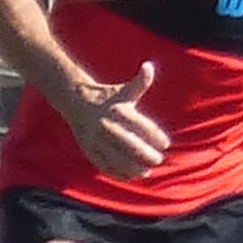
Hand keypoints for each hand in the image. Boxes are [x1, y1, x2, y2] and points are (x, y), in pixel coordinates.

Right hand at [62, 68, 170, 183]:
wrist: (75, 102)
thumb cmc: (108, 97)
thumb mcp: (124, 90)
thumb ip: (140, 82)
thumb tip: (149, 66)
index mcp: (118, 110)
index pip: (141, 126)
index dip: (155, 136)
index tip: (166, 144)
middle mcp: (106, 125)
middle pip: (129, 144)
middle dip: (145, 154)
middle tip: (158, 160)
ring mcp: (95, 138)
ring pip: (115, 158)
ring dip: (132, 168)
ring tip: (146, 172)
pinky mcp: (88, 148)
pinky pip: (102, 164)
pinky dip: (117, 173)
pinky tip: (130, 176)